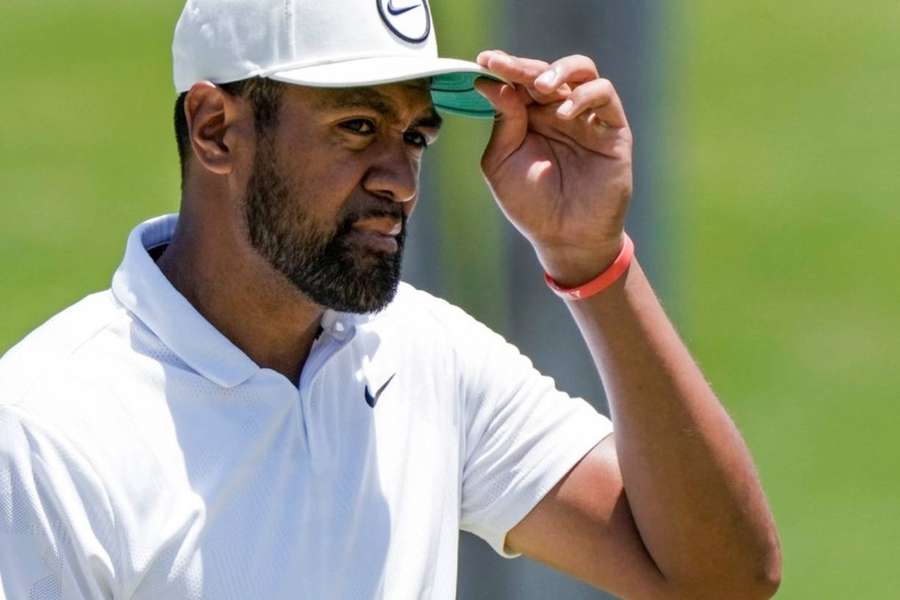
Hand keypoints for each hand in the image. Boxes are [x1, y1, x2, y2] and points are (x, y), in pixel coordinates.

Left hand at [475, 50, 633, 286]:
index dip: (504, 67)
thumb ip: (503, 122)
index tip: (485, 60)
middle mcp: (559, 112)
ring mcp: (587, 119)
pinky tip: (563, 113)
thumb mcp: (502, 162)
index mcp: (529, 118)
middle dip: (524, 66)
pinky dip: (584, 96)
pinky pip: (605, 96)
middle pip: (546, 71)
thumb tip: (491, 83)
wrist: (565, 238)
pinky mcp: (613, 130)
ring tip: (540, 86)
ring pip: (582, 72)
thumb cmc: (530, 205)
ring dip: (560, 70)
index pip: (519, 81)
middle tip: (506, 66)